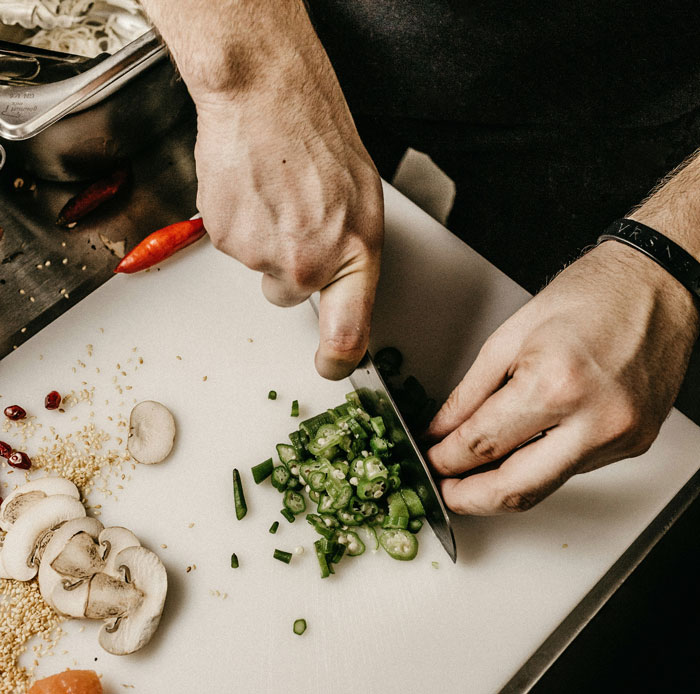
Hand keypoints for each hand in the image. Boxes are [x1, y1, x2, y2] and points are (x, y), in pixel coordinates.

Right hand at [190, 8, 382, 379]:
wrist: (265, 95)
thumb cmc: (318, 137)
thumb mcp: (361, 202)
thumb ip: (351, 256)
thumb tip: (340, 291)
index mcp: (353, 255)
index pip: (347, 336)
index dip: (337, 360)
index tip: (331, 366)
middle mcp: (307, 265)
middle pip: (289, 296)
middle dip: (290, 267)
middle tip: (296, 219)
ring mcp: (261, 255)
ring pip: (260, 267)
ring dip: (265, 239)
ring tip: (275, 192)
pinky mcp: (224, 239)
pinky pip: (234, 244)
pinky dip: (241, 222)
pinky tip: (253, 189)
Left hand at [426, 241, 698, 513]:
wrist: (654, 285)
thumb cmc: (588, 296)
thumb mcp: (509, 337)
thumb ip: (469, 393)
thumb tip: (441, 430)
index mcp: (555, 384)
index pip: (483, 445)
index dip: (445, 460)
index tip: (430, 461)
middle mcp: (594, 420)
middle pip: (516, 489)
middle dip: (470, 499)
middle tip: (445, 490)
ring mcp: (620, 437)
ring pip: (545, 487)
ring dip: (503, 486)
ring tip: (473, 473)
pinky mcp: (634, 444)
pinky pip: (573, 470)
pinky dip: (538, 466)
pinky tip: (520, 451)